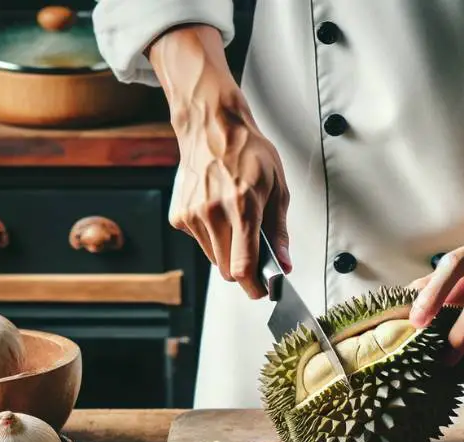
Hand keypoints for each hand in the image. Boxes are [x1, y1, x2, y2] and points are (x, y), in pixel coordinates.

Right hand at [150, 26, 290, 298]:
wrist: (212, 127)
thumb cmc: (247, 151)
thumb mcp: (278, 187)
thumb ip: (279, 230)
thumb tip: (283, 261)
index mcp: (242, 206)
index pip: (242, 266)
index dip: (254, 286)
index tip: (262, 290)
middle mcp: (213, 213)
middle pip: (228, 270)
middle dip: (244, 270)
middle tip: (257, 255)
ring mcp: (193, 216)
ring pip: (214, 259)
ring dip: (229, 252)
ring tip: (238, 223)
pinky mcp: (179, 216)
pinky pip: (201, 243)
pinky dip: (213, 238)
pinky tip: (220, 214)